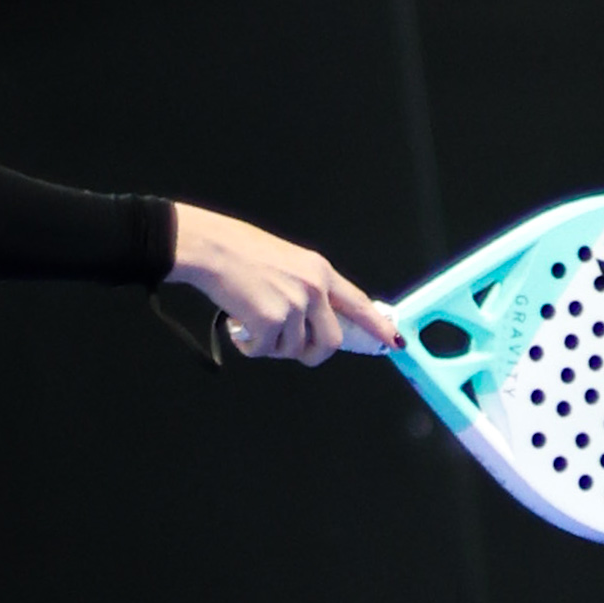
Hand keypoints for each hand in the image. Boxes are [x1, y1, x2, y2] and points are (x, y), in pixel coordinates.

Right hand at [167, 203, 395, 365]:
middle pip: (331, 342)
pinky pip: (265, 350)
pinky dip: (251, 347)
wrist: (211, 249)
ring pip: (293, 349)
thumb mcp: (289, 263)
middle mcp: (314, 288)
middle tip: (293, 350)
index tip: (392, 342)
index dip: (377, 326)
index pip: (358, 304)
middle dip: (312, 354)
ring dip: (272, 346)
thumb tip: (314, 321)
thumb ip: (308, 289)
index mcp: (320, 271)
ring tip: (253, 325)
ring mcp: (294, 305)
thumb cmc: (240, 252)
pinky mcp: (271, 320)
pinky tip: (239, 328)